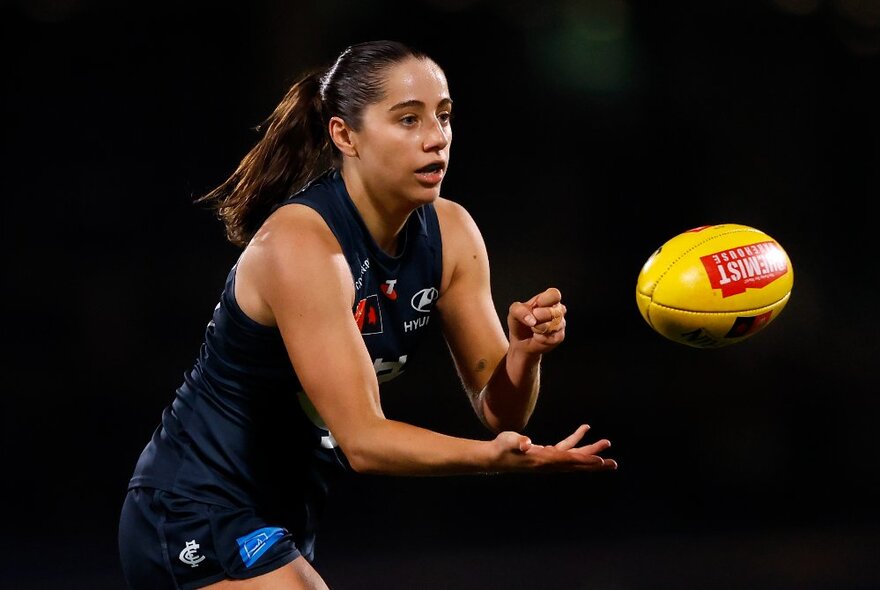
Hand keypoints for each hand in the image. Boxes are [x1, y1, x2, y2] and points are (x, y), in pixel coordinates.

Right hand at [490, 424, 616, 472]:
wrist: (494, 457)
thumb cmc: (501, 448)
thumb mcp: (508, 442)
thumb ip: (517, 442)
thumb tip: (526, 443)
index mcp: (544, 460)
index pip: (569, 460)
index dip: (585, 461)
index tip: (601, 461)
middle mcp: (550, 463)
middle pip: (577, 463)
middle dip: (595, 462)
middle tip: (613, 464)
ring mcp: (549, 460)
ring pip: (574, 456)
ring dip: (590, 450)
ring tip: (606, 442)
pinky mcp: (546, 454)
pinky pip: (566, 448)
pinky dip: (576, 440)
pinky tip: (584, 430)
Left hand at [507, 287, 566, 353]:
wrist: (520, 341)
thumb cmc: (519, 322)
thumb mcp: (514, 312)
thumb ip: (519, 310)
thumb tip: (532, 320)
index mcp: (548, 298)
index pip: (555, 294)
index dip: (546, 300)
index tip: (537, 304)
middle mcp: (557, 309)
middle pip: (555, 312)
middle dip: (540, 317)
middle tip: (531, 321)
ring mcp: (560, 323)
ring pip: (554, 326)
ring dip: (538, 329)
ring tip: (533, 329)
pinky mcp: (559, 336)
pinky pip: (553, 338)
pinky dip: (541, 338)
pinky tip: (537, 337)